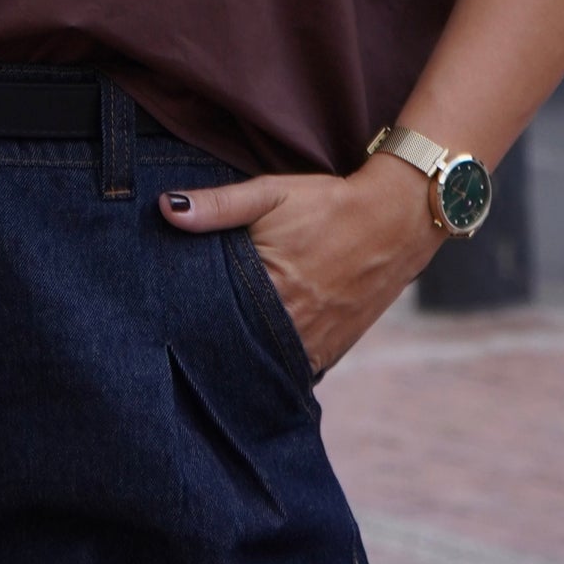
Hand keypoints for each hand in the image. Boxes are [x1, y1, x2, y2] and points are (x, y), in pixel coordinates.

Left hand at [159, 152, 441, 374]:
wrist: (397, 219)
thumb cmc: (329, 203)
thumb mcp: (271, 194)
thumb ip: (219, 205)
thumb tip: (167, 209)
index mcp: (273, 285)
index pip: (214, 318)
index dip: (191, 321)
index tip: (172, 321)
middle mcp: (295, 322)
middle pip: (238, 347)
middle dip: (213, 345)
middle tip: (187, 342)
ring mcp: (317, 341)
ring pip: (266, 364)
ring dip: (245, 358)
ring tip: (217, 350)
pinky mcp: (334, 349)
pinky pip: (296, 369)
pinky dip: (276, 365)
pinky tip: (258, 353)